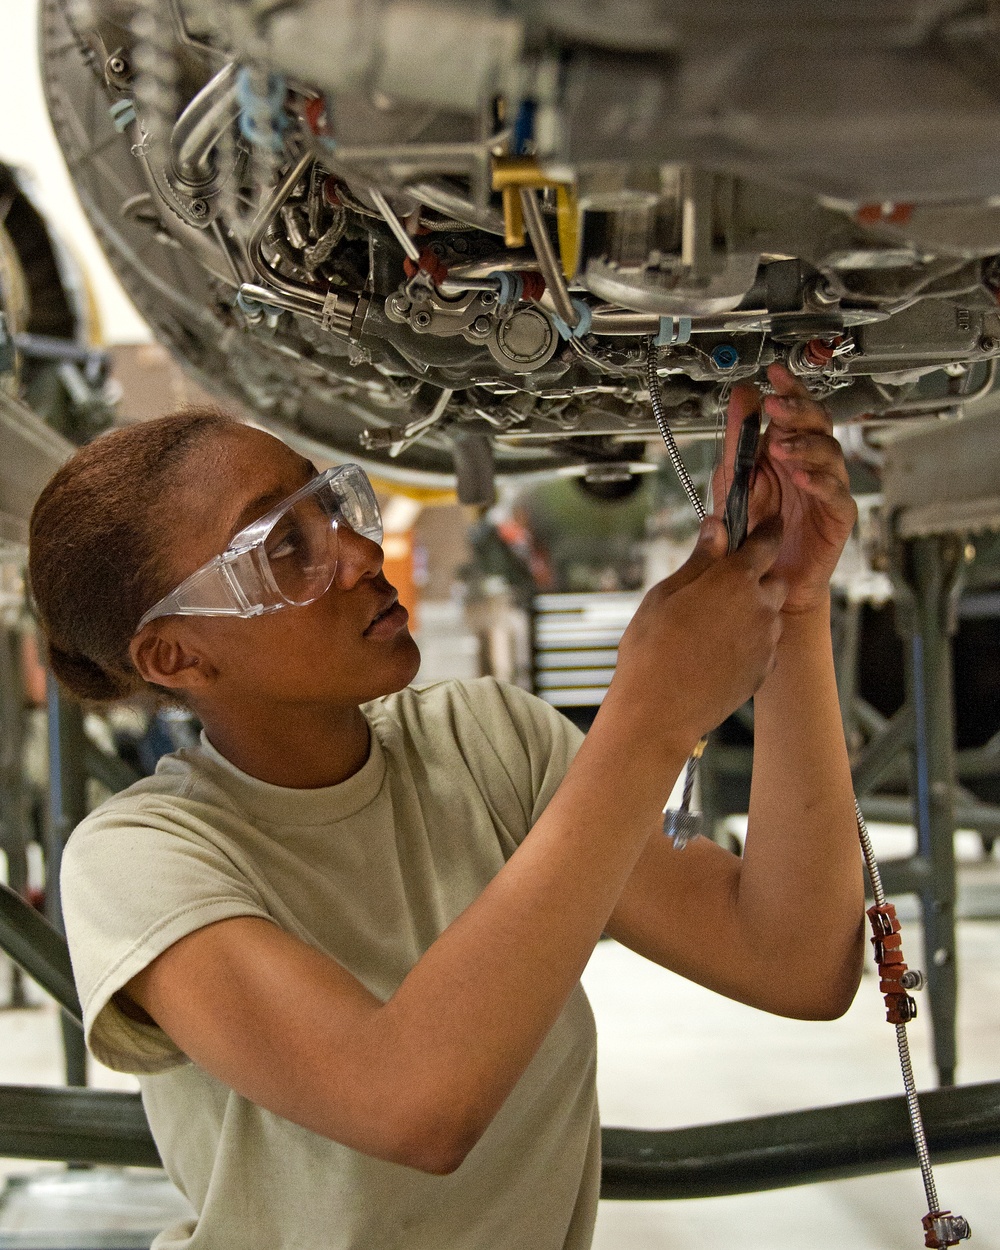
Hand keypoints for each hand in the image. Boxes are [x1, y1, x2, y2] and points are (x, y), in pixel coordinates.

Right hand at [612, 516, 787, 747]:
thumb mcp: (665, 594)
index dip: (768, 530)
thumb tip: (717, 526)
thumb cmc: (652, 650)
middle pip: (774, 579)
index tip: (770, 523)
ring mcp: (766, 640)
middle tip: (724, 587)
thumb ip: (699, 559)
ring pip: (771, 614)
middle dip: (757, 578)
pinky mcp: (765, 668)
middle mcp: (760, 607)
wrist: (659, 711)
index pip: (766, 542)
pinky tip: (719, 651)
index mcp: (735, 580)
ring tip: (715, 626)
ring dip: (753, 612)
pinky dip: (751, 642)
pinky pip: (766, 645)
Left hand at [717, 364, 856, 614]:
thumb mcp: (735, 477)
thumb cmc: (754, 528)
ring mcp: (826, 486)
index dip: (790, 388)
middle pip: (818, 423)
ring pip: (830, 453)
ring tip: (781, 447)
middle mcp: (810, 461)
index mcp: (787, 446)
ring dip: (805, 446)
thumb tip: (742, 394)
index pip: (794, 409)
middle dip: (798, 411)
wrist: (765, 576)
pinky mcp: (837, 515)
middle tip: (776, 407)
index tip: (775, 373)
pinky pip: (835, 493)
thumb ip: (738, 438)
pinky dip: (819, 482)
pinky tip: (802, 478)